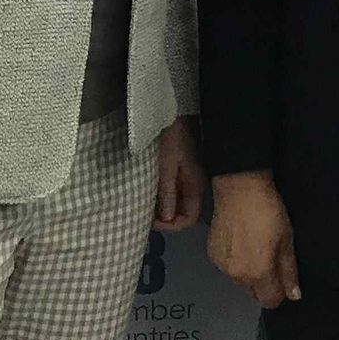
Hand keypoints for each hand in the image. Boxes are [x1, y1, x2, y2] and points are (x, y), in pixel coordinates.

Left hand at [154, 117, 205, 231]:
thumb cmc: (169, 140)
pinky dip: (159, 196)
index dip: (171, 225)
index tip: (151, 221)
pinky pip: (170, 192)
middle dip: (163, 218)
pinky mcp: (177, 171)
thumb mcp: (166, 167)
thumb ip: (167, 193)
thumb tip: (166, 220)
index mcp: (195, 185)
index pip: (189, 218)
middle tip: (143, 214)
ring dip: (160, 208)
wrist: (167, 114)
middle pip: (182, 213)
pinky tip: (146, 193)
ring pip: (175, 203)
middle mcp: (193, 185)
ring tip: (143, 204)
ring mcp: (185, 178)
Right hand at [207, 171, 299, 308]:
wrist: (239, 187)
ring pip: (240, 280)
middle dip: (264, 282)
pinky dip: (235, 261)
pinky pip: (228, 268)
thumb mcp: (287, 238)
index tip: (283, 276)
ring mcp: (221, 266)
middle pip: (254, 292)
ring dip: (249, 271)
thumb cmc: (268, 211)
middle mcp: (237, 276)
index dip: (280, 292)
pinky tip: (240, 241)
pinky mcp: (212, 254)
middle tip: (269, 256)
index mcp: (258, 274)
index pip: (270, 301)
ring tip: (254, 246)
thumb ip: (289, 271)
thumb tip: (294, 295)